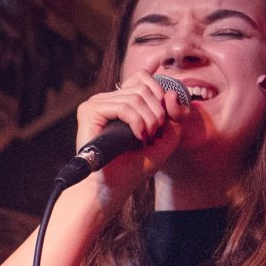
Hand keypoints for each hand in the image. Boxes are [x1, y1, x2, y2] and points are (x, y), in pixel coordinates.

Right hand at [73, 71, 190, 199]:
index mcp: (121, 101)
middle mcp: (107, 99)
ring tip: (145, 139)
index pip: (143, 77)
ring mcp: (97, 103)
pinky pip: (124, 106)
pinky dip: (137, 122)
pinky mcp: (89, 111)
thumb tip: (170, 93)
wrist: (111, 187)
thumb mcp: (166, 138)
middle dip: (157, 112)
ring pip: (136, 96)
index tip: (162, 121)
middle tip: (153, 135)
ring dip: (149, 120)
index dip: (160, 94)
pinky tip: (138, 137)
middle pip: (143, 87)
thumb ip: (176, 115)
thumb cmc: (133, 167)